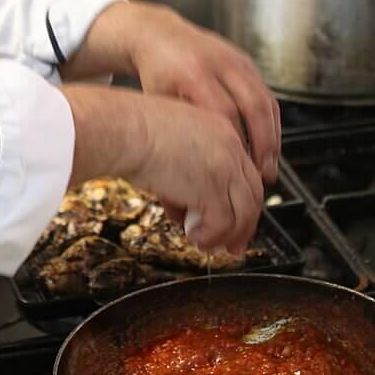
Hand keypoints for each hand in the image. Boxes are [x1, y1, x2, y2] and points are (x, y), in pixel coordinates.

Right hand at [61, 85, 262, 254]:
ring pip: (243, 212)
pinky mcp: (211, 188)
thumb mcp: (170, 142)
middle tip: (232, 244)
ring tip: (208, 245)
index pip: (244, 171)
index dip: (240, 199)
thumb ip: (186, 169)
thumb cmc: (131, 130)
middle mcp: (230, 147)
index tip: (234, 216)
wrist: (122, 129)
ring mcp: (224, 168)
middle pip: (252, 193)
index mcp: (222, 130)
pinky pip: (222, 224)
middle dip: (243, 224)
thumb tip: (185, 205)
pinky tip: (194, 238)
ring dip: (227, 235)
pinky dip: (211, 236)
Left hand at [65, 1, 280, 181]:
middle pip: (253, 105)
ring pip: (265, 100)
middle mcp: (220, 63)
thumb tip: (184, 169)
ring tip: (270, 164)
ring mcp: (237, 60)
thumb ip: (176, 132)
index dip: (236, 144)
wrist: (158, 34)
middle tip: (264, 174)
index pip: (224, 113)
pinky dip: (271, 121)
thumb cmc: (156, 72)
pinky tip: (268, 143)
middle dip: (264, 144)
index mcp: (194, 72)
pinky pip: (267, 93)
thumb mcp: (157, 102)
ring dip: (272, 135)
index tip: (239, 171)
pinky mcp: (246, 61)